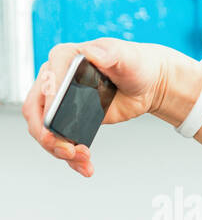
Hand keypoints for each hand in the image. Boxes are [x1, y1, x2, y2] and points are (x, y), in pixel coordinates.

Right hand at [22, 38, 196, 176]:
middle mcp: (55, 79)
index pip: (46, 83)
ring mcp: (61, 101)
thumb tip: (93, 53)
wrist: (147, 84)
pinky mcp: (72, 119)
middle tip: (68, 151)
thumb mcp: (125, 56)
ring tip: (83, 160)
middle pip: (36, 111)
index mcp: (63, 59)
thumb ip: (109, 53)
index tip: (56, 125)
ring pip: (45, 130)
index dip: (49, 105)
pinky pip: (62, 140)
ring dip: (58, 150)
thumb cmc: (136, 64)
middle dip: (47, 135)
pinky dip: (72, 158)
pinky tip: (85, 166)